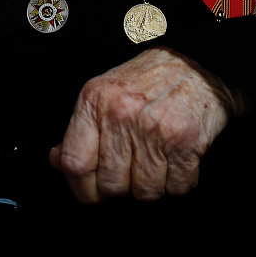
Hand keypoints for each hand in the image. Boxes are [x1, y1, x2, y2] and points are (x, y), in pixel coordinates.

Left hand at [50, 46, 239, 202]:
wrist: (199, 64)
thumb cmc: (150, 80)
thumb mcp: (105, 93)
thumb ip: (81, 129)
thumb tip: (57, 160)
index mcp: (95, 101)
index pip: (74, 163)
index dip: (81, 188)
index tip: (91, 191)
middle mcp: (121, 113)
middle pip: (110, 185)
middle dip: (122, 189)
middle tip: (132, 173)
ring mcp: (153, 129)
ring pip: (144, 192)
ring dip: (152, 186)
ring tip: (156, 163)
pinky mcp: (184, 141)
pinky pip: (176, 188)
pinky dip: (178, 182)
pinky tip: (176, 161)